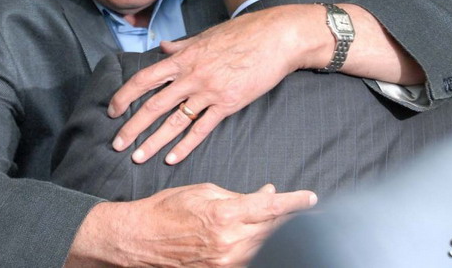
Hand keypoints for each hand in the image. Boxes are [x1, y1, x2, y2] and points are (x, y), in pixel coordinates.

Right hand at [66, 183, 316, 266]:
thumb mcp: (204, 191)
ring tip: (283, 224)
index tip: (311, 197)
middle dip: (289, 219)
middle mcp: (229, 242)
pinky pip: (248, 259)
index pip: (271, 208)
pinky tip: (261, 239)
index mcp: (225, 215)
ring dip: (276, 234)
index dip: (295, 202)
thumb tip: (267, 194)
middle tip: (300, 211)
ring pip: (264, 247)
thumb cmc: (167, 209)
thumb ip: (239, 195)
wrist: (140, 239)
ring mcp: (225, 262)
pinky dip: (258, 247)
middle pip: (273, 230)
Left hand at [108, 5, 311, 164]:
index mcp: (184, 58)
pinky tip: (171, 159)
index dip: (125, 96)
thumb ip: (182, 45)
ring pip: (175, 122)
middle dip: (132, 127)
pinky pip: (202, 129)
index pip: (145, 79)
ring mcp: (210, 91)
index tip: (112, 110)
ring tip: (137, 158)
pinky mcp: (229, 104)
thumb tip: (164, 47)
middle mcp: (192, 76)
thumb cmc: (242, 33)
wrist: (275, 38)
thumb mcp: (206, 36)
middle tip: (117, 144)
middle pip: (154, 105)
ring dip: (153, 142)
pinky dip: (185, 146)